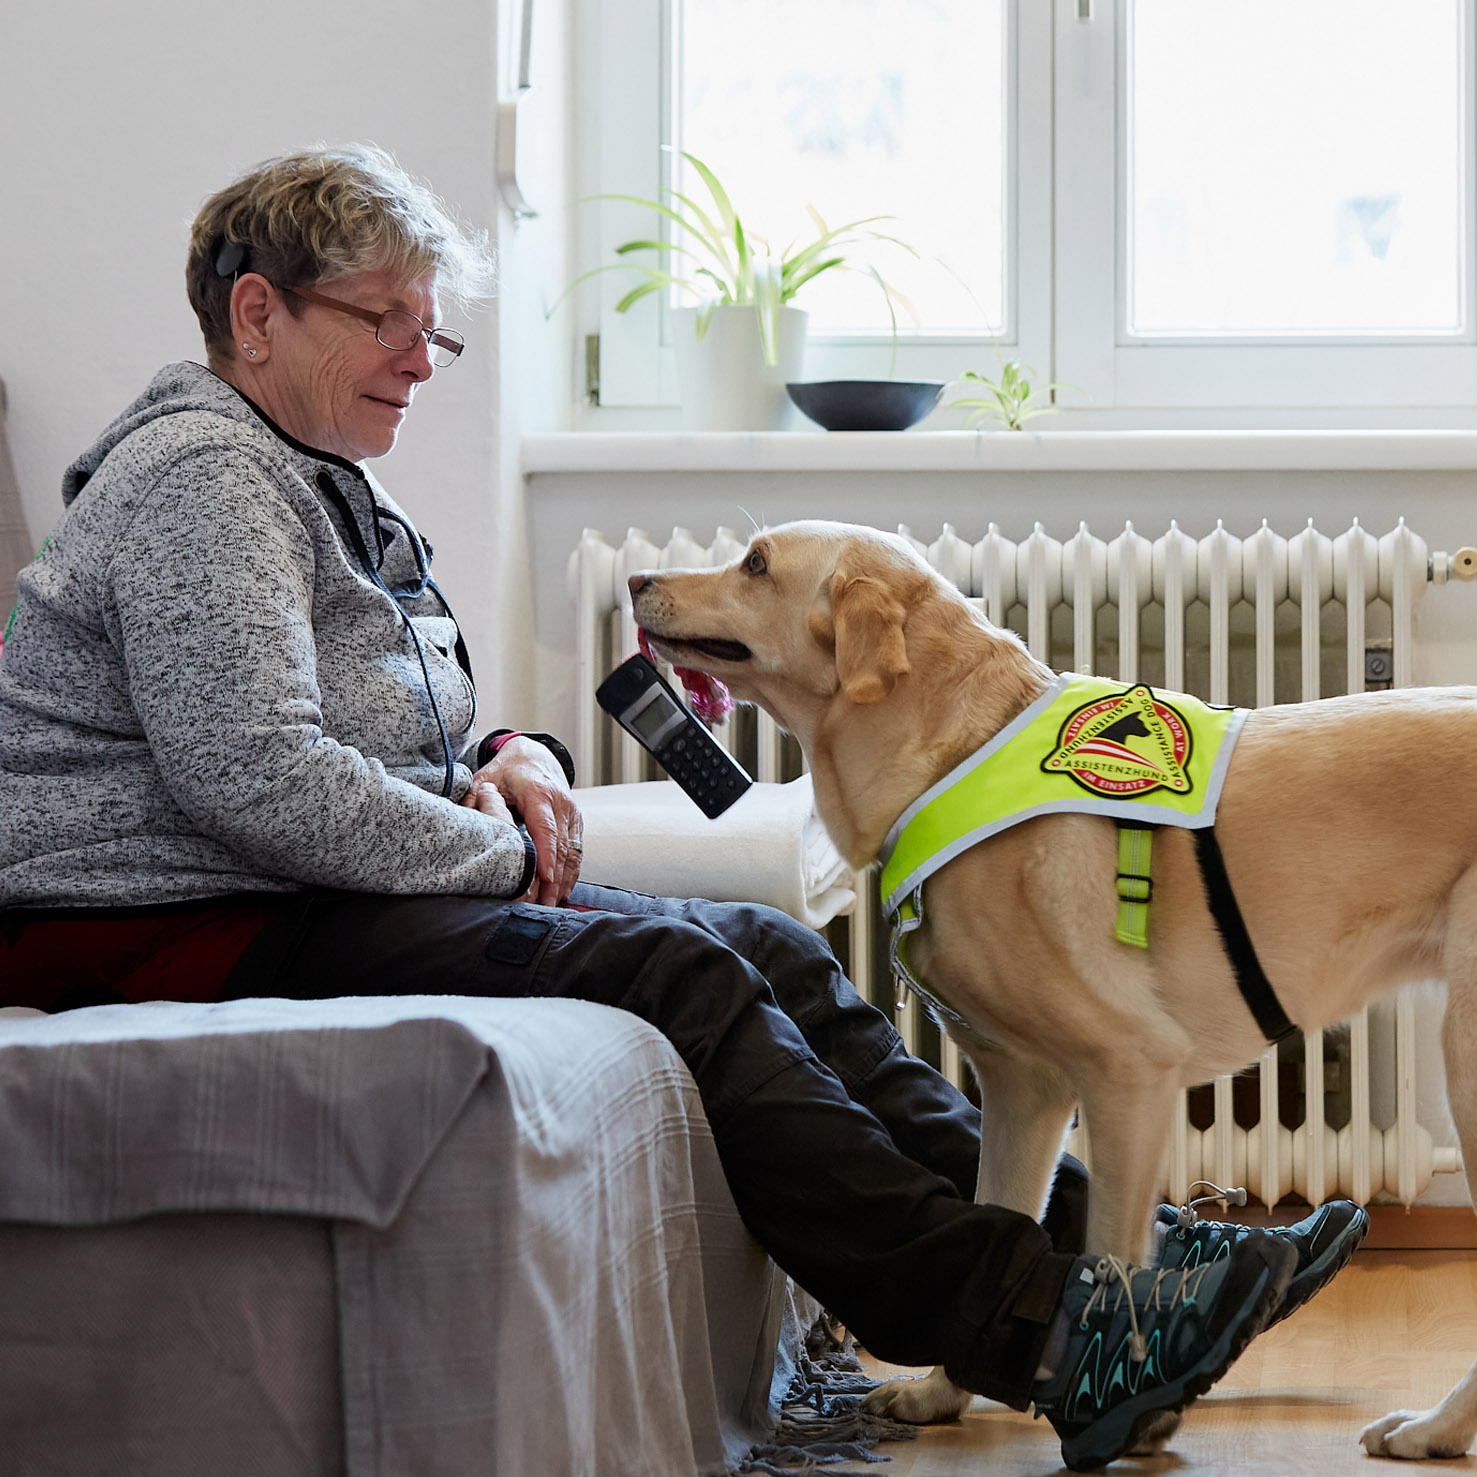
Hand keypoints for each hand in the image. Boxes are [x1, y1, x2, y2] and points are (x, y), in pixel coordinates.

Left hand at [466, 736, 583, 903]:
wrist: (536, 755)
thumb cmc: (509, 769)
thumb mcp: (486, 777)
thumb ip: (474, 799)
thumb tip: (461, 822)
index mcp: (539, 793)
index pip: (546, 828)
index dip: (546, 855)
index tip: (545, 878)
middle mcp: (561, 803)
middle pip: (562, 847)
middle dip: (555, 880)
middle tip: (544, 906)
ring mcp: (572, 813)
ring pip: (574, 852)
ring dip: (565, 881)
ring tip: (552, 905)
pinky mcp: (576, 822)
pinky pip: (578, 851)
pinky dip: (572, 873)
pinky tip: (562, 891)